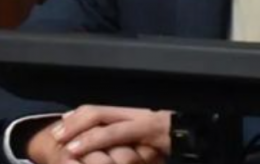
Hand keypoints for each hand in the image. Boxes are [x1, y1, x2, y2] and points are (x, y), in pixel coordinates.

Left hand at [27, 106, 170, 163]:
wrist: (205, 132)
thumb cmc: (180, 138)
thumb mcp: (151, 140)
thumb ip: (132, 139)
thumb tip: (114, 150)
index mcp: (134, 112)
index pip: (99, 109)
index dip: (78, 116)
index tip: (62, 125)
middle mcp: (135, 111)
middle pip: (96, 109)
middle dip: (72, 122)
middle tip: (54, 135)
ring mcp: (142, 118)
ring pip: (102, 117)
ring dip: (77, 131)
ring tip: (61, 143)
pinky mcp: (149, 129)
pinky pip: (117, 133)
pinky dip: (96, 141)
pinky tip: (79, 149)